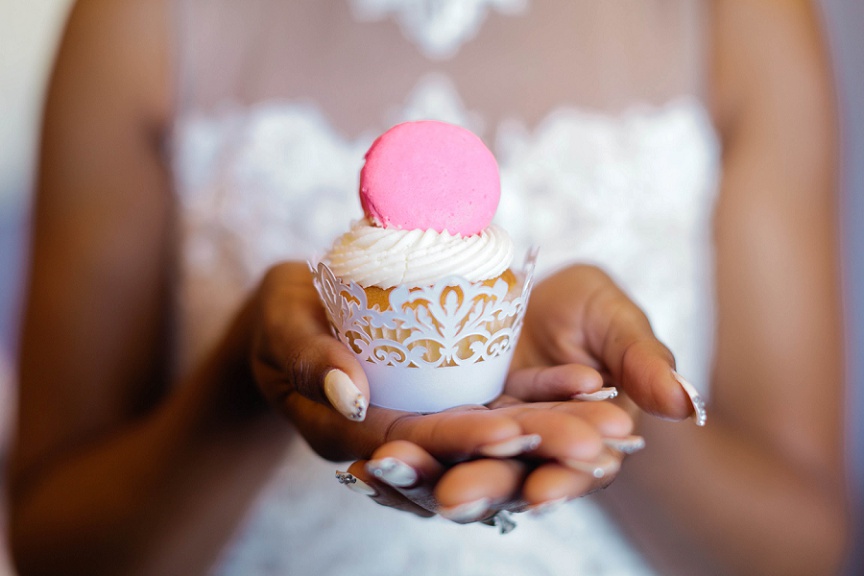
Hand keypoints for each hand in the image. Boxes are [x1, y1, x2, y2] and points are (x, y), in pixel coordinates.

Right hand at [249, 262, 627, 465]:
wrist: (301, 312)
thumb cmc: (282, 313)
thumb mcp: (281, 323)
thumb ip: (308, 356)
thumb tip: (353, 395)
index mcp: (350, 433)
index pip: (411, 445)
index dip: (459, 441)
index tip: (510, 429)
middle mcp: (399, 439)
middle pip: (468, 453)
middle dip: (531, 450)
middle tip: (592, 443)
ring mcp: (430, 420)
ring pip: (496, 439)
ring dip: (555, 433)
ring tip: (612, 422)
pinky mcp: (453, 400)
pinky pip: (505, 406)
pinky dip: (548, 398)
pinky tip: (594, 383)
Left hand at [340, 264, 702, 524]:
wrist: (521, 292)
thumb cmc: (583, 311)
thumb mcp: (614, 323)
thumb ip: (644, 360)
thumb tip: (687, 405)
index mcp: (577, 440)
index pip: (572, 467)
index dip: (560, 478)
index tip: (544, 487)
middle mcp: (525, 455)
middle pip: (504, 480)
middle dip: (483, 488)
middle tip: (456, 494)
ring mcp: (477, 447)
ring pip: (451, 474)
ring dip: (423, 481)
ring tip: (394, 472)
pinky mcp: (437, 430)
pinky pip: (414, 452)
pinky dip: (393, 465)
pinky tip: (364, 466)